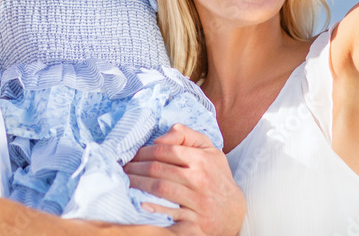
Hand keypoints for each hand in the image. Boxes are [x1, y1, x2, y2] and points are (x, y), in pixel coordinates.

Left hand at [125, 124, 243, 235]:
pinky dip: (151, 207)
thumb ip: (185, 135)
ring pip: (159, 189)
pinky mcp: (195, 222)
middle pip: (158, 169)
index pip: (164, 150)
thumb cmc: (217, 177)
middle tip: (123, 169)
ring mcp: (198, 202)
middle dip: (135, 168)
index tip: (132, 155)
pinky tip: (138, 202)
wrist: (235, 211)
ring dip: (137, 184)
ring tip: (126, 182)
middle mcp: (200, 179)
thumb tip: (158, 139)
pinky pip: (168, 213)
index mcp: (201, 159)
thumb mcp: (209, 150)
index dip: (143, 152)